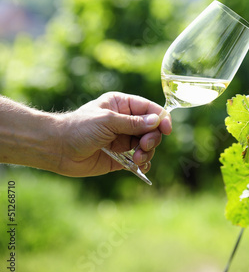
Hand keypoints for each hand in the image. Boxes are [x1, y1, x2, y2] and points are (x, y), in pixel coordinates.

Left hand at [57, 92, 171, 176]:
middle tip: (144, 146)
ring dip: (147, 153)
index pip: (149, 109)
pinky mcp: (120, 157)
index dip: (161, 118)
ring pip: (147, 145)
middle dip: (152, 138)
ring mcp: (123, 139)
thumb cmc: (79, 128)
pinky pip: (139, 160)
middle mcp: (125, 121)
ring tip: (137, 159)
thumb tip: (157, 121)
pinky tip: (141, 166)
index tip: (166, 130)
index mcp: (122, 105)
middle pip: (152, 129)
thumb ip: (134, 123)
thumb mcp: (108, 121)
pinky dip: (144, 163)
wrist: (57, 149)